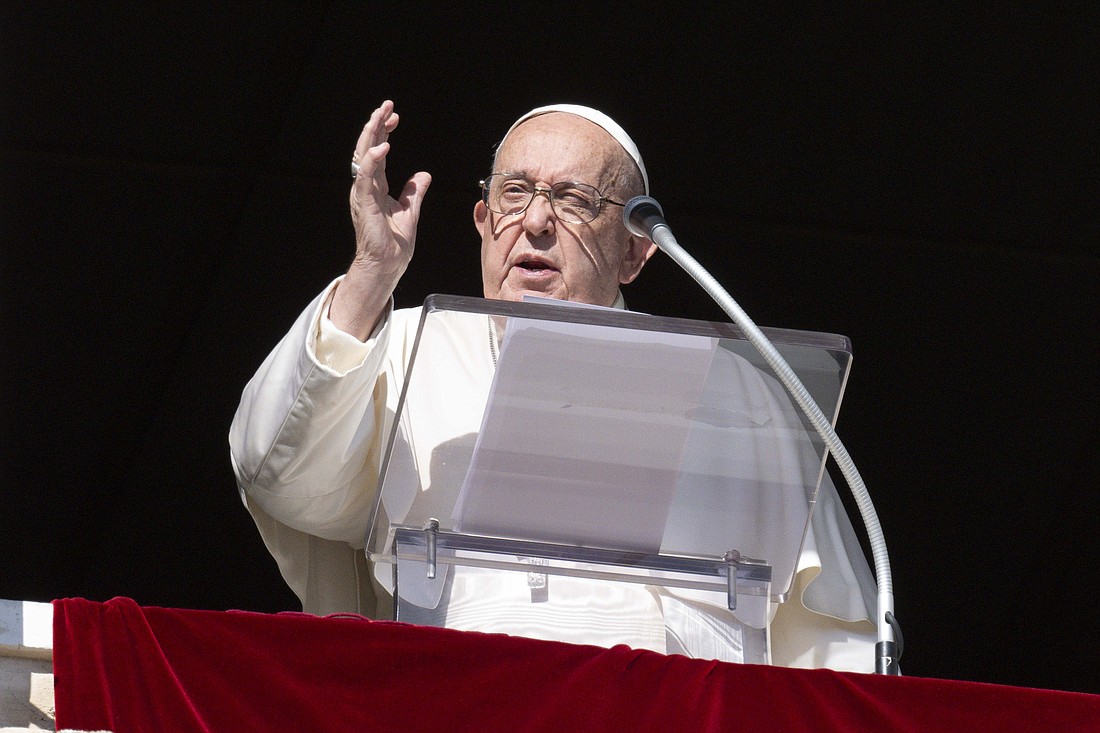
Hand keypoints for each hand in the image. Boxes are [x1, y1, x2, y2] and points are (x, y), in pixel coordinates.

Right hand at [331, 100, 431, 338]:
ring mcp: (363, 194)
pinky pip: (366, 177)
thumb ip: (414, 192)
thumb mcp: (410, 211)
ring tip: (380, 115)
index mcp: (375, 186)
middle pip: (367, 148)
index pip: (377, 152)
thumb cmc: (394, 243)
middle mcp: (366, 186)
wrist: (388, 265)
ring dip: (371, 134)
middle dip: (376, 124)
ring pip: (362, 156)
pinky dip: (372, 160)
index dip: (384, 132)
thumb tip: (424, 175)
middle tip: (386, 105)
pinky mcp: (365, 204)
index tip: (395, 116)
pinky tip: (383, 146)